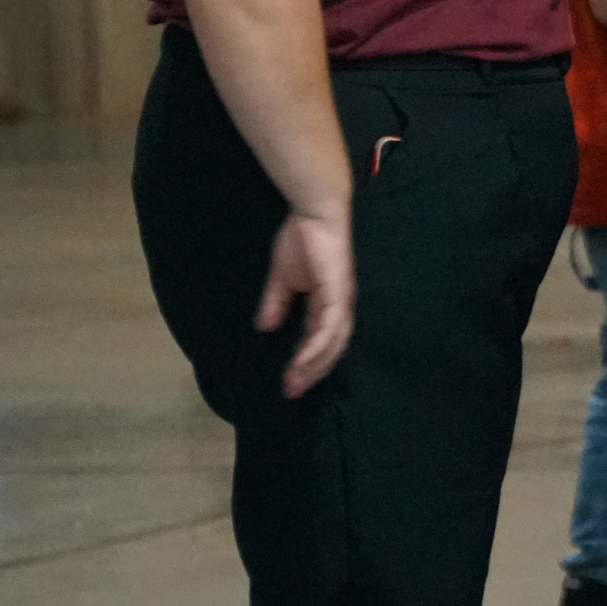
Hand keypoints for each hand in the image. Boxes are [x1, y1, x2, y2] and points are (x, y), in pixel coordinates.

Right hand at [259, 210, 354, 397]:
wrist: (313, 214)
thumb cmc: (302, 240)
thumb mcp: (283, 278)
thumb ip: (277, 302)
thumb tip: (265, 326)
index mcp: (328, 303)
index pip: (321, 340)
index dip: (307, 361)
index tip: (288, 381)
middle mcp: (339, 306)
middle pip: (332, 348)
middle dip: (312, 372)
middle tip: (291, 391)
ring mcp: (341, 300)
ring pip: (333, 343)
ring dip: (313, 365)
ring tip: (294, 382)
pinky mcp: (338, 293)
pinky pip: (329, 326)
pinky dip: (317, 345)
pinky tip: (303, 360)